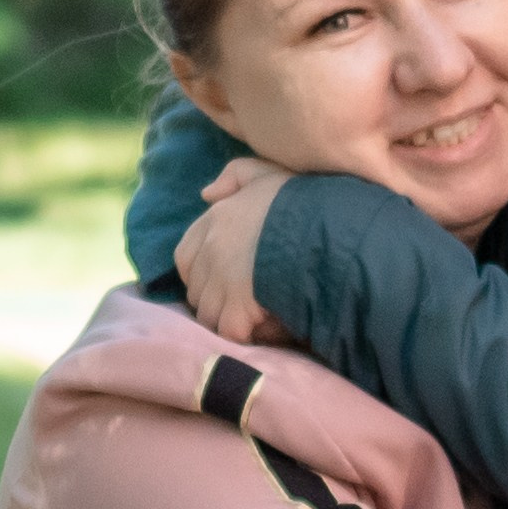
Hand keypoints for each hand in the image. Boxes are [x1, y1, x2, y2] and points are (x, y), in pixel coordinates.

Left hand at [174, 157, 294, 343]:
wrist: (321, 231)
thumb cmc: (299, 202)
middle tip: (238, 304)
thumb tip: (206, 194)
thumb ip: (235, 175)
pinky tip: (259, 330)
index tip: (216, 280)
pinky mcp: (238, 308)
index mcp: (215, 220)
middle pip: (196, 290)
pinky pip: (229, 331)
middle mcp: (211, 251)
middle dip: (213, 300)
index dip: (197, 272)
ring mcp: (222, 281)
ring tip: (249, 322)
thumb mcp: (266, 173)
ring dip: (227, 321)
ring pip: (209, 314)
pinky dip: (242, 335)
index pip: (185, 256)